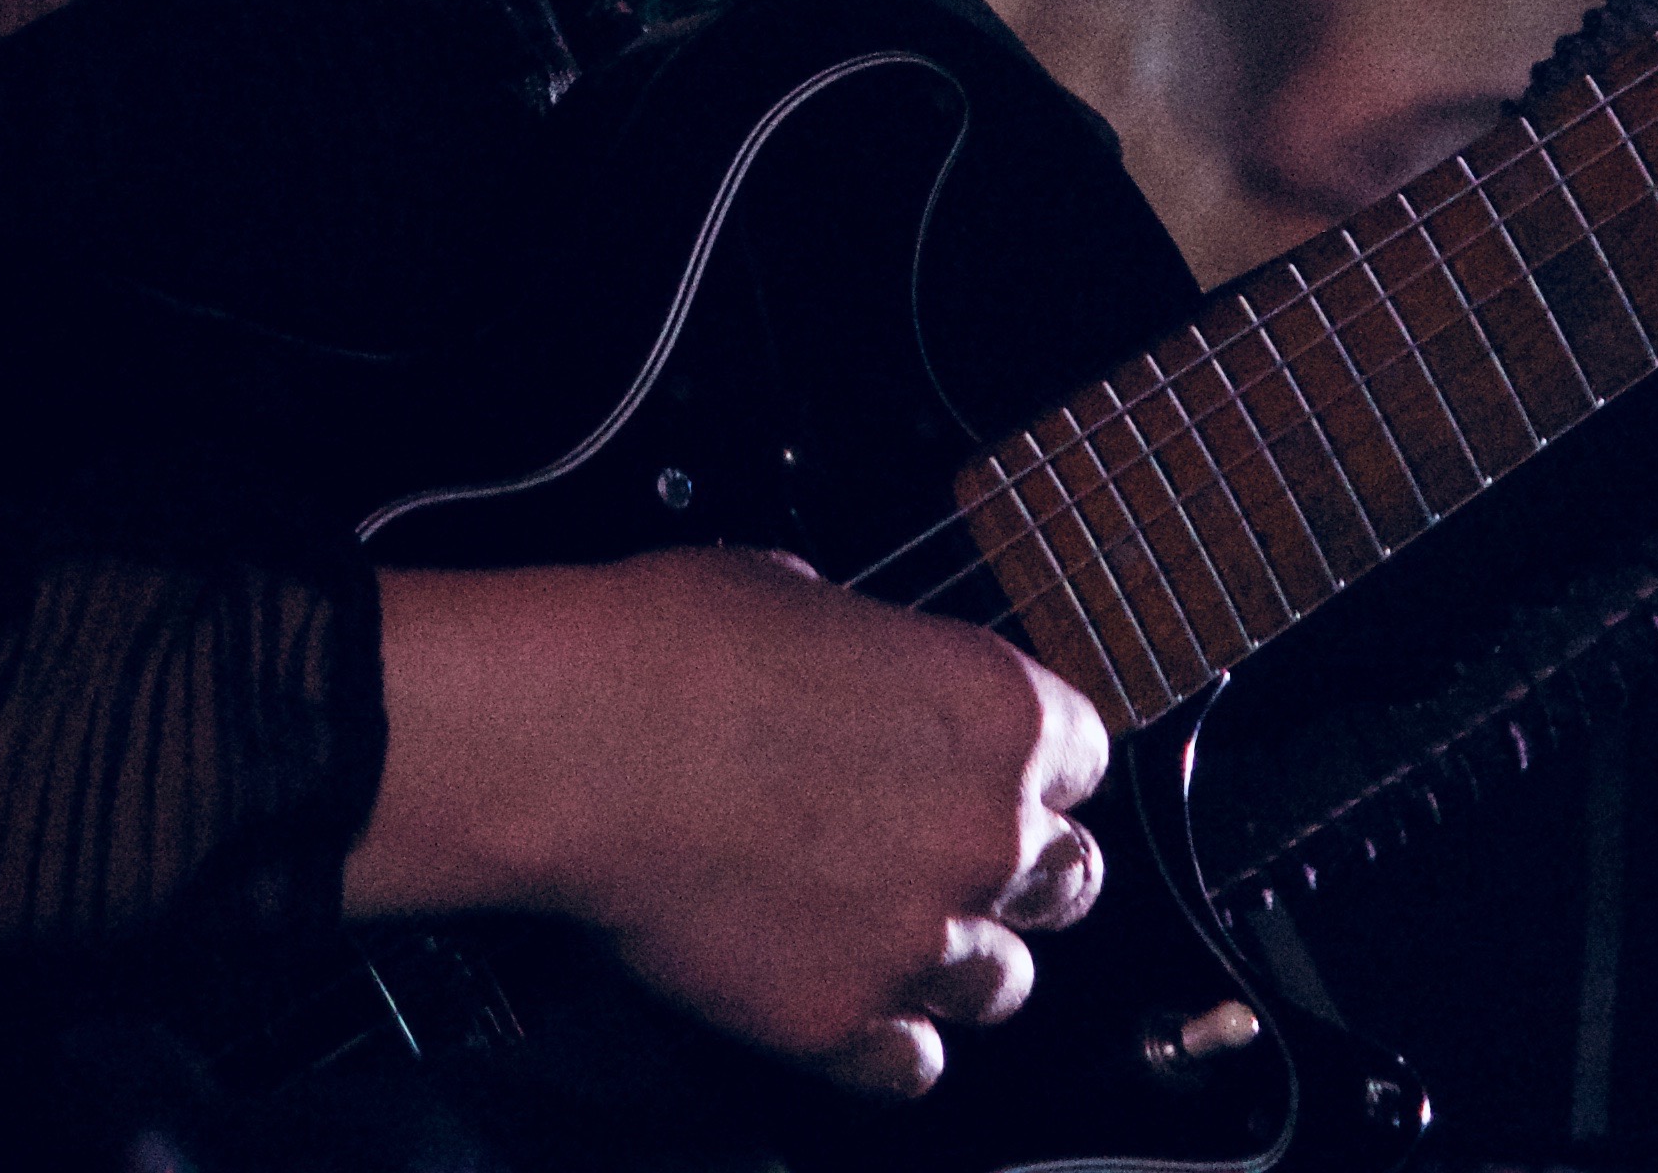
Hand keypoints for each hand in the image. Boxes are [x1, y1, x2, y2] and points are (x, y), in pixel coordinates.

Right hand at [348, 548, 1108, 1096]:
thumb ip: (875, 657)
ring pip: (1001, 981)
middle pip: (1067, 879)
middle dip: (1011, 867)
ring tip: (879, 926)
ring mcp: (918, 938)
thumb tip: (860, 674)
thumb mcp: (798, 593)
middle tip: (937, 850)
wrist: (571, 743)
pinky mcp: (841, 1021)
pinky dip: (883, 1039)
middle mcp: (984, 834)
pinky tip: (840, 993)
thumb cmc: (663, 648)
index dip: (1032, 764)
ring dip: (952, 957)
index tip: (993, 770)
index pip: (1086, 756)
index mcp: (996, 711)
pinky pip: (912, 1064)